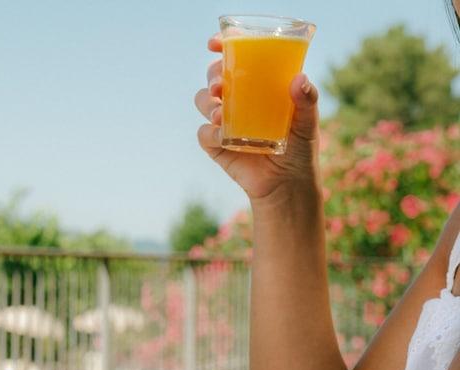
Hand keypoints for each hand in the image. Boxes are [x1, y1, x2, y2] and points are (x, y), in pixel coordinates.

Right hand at [195, 34, 320, 202]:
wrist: (286, 186)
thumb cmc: (300, 150)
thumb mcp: (307, 123)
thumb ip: (307, 101)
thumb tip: (299, 79)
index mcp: (258, 86)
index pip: (237, 58)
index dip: (224, 46)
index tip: (216, 43)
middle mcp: (238, 100)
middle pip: (215, 76)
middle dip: (212, 75)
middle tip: (220, 84)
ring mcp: (224, 122)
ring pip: (203, 101)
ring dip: (206, 102)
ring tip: (220, 113)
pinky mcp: (216, 145)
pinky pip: (203, 133)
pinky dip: (209, 133)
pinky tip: (222, 136)